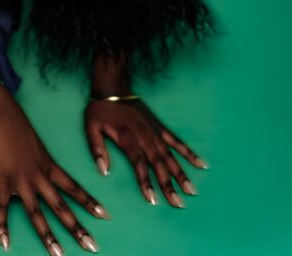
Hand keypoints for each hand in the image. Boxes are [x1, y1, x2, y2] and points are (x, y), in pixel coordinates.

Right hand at [0, 86, 110, 253]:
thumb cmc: (16, 121)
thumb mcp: (36, 142)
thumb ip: (40, 159)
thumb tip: (41, 169)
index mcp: (49, 164)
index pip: (74, 188)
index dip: (90, 202)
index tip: (105, 216)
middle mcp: (39, 176)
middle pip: (61, 207)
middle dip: (78, 228)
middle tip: (93, 246)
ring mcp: (21, 180)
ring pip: (37, 215)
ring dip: (48, 237)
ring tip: (58, 255)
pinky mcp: (2, 181)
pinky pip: (3, 209)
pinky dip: (2, 227)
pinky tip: (4, 243)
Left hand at [84, 97, 209, 207]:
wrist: (112, 86)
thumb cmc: (100, 109)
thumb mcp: (90, 128)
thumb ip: (97, 150)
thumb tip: (104, 171)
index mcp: (127, 138)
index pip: (139, 165)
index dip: (146, 183)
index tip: (153, 200)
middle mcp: (144, 136)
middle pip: (159, 165)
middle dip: (169, 185)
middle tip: (179, 204)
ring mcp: (154, 132)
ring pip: (170, 156)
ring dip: (181, 174)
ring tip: (191, 191)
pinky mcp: (160, 127)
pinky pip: (177, 141)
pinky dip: (189, 153)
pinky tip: (201, 164)